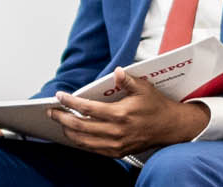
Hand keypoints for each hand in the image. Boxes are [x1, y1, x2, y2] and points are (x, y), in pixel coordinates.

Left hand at [45, 69, 209, 157]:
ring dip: (67, 131)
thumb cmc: (156, 106)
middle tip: (51, 111)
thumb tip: (117, 72)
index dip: (70, 102)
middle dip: (62, 118)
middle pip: (80, 127)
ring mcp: (116, 144)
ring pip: (83, 141)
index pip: (87, 109)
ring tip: (59, 121)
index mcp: (120, 114)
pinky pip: (92, 149)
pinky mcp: (117, 151)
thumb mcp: (144, 88)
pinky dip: (80, 142)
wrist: (171, 127)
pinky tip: (73, 134)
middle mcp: (116, 131)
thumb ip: (127, 80)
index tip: (59, 96)